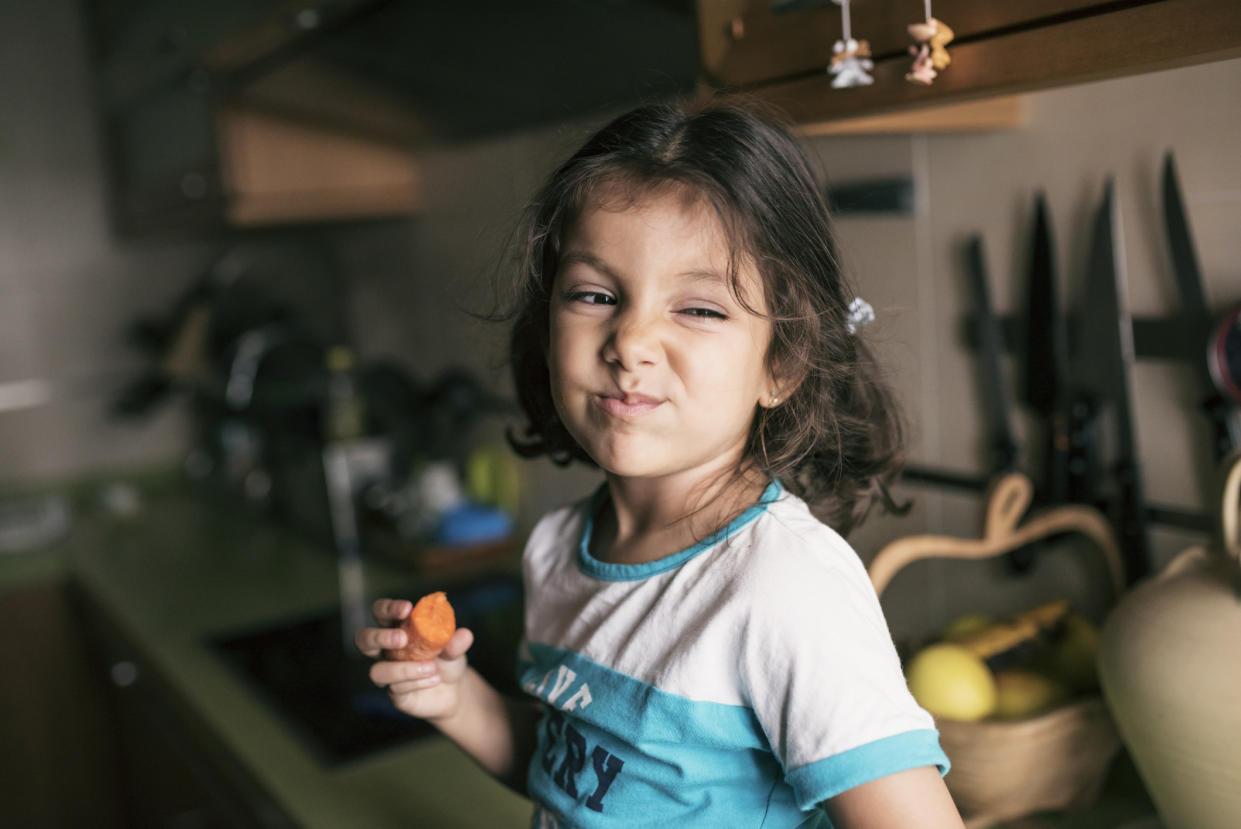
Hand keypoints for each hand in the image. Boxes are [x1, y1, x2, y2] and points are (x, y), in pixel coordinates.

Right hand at [355, 597, 474, 721]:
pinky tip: (435, 679)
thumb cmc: (448, 659)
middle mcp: (386, 650)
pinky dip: (417, 682)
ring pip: (377, 672)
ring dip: (404, 669)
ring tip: (431, 667)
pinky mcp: (395, 694)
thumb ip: (456, 642)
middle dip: (379, 637)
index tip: (407, 608)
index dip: (388, 608)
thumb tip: (464, 634)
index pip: (380, 612)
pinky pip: (396, 689)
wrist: (455, 689)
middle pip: (363, 640)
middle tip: (403, 639)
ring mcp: (388, 673)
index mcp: (397, 628)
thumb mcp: (456, 648)